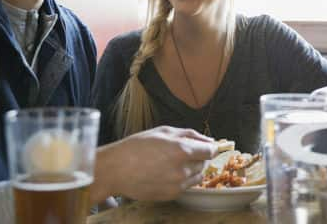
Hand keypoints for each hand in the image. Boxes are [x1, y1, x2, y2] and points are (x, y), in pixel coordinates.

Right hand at [91, 126, 216, 202]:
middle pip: (204, 164)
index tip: (207, 147)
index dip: (210, 148)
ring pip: (197, 176)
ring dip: (191, 169)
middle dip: (198, 157)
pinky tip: (166, 172)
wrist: (116, 170)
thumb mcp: (164, 131)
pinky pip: (186, 186)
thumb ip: (189, 134)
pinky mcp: (171, 195)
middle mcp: (183, 169)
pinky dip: (182, 179)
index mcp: (182, 150)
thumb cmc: (136, 147)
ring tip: (172, 162)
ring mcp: (177, 184)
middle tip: (182, 152)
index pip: (210, 151)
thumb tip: (208, 140)